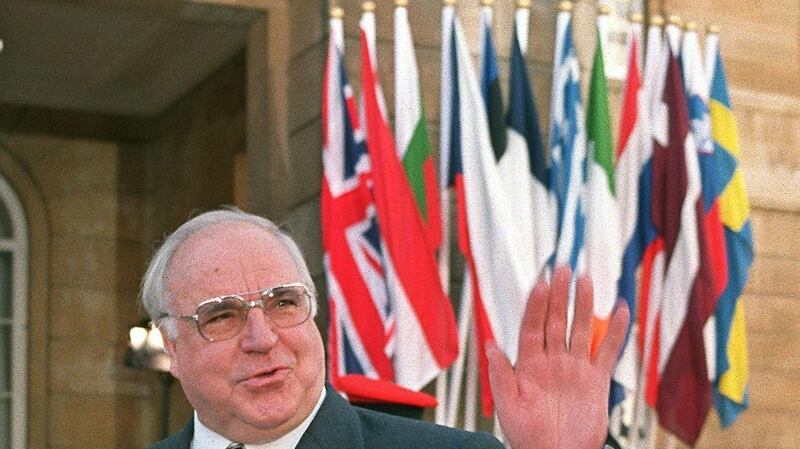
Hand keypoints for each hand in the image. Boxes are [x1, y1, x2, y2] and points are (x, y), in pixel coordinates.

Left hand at [488, 266, 628, 448]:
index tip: (539, 284)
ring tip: (585, 279)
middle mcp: (552, 360)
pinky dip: (615, 332)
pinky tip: (621, 311)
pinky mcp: (595, 380)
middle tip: (562, 269)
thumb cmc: (527, 435)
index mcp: (529, 364)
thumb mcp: (508, 405)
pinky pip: (607, 352)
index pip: (532, 326)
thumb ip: (500, 374)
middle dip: (559, 295)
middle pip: (556, 320)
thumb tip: (491, 345)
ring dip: (584, 304)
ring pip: (580, 329)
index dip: (535, 305)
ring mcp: (574, 368)